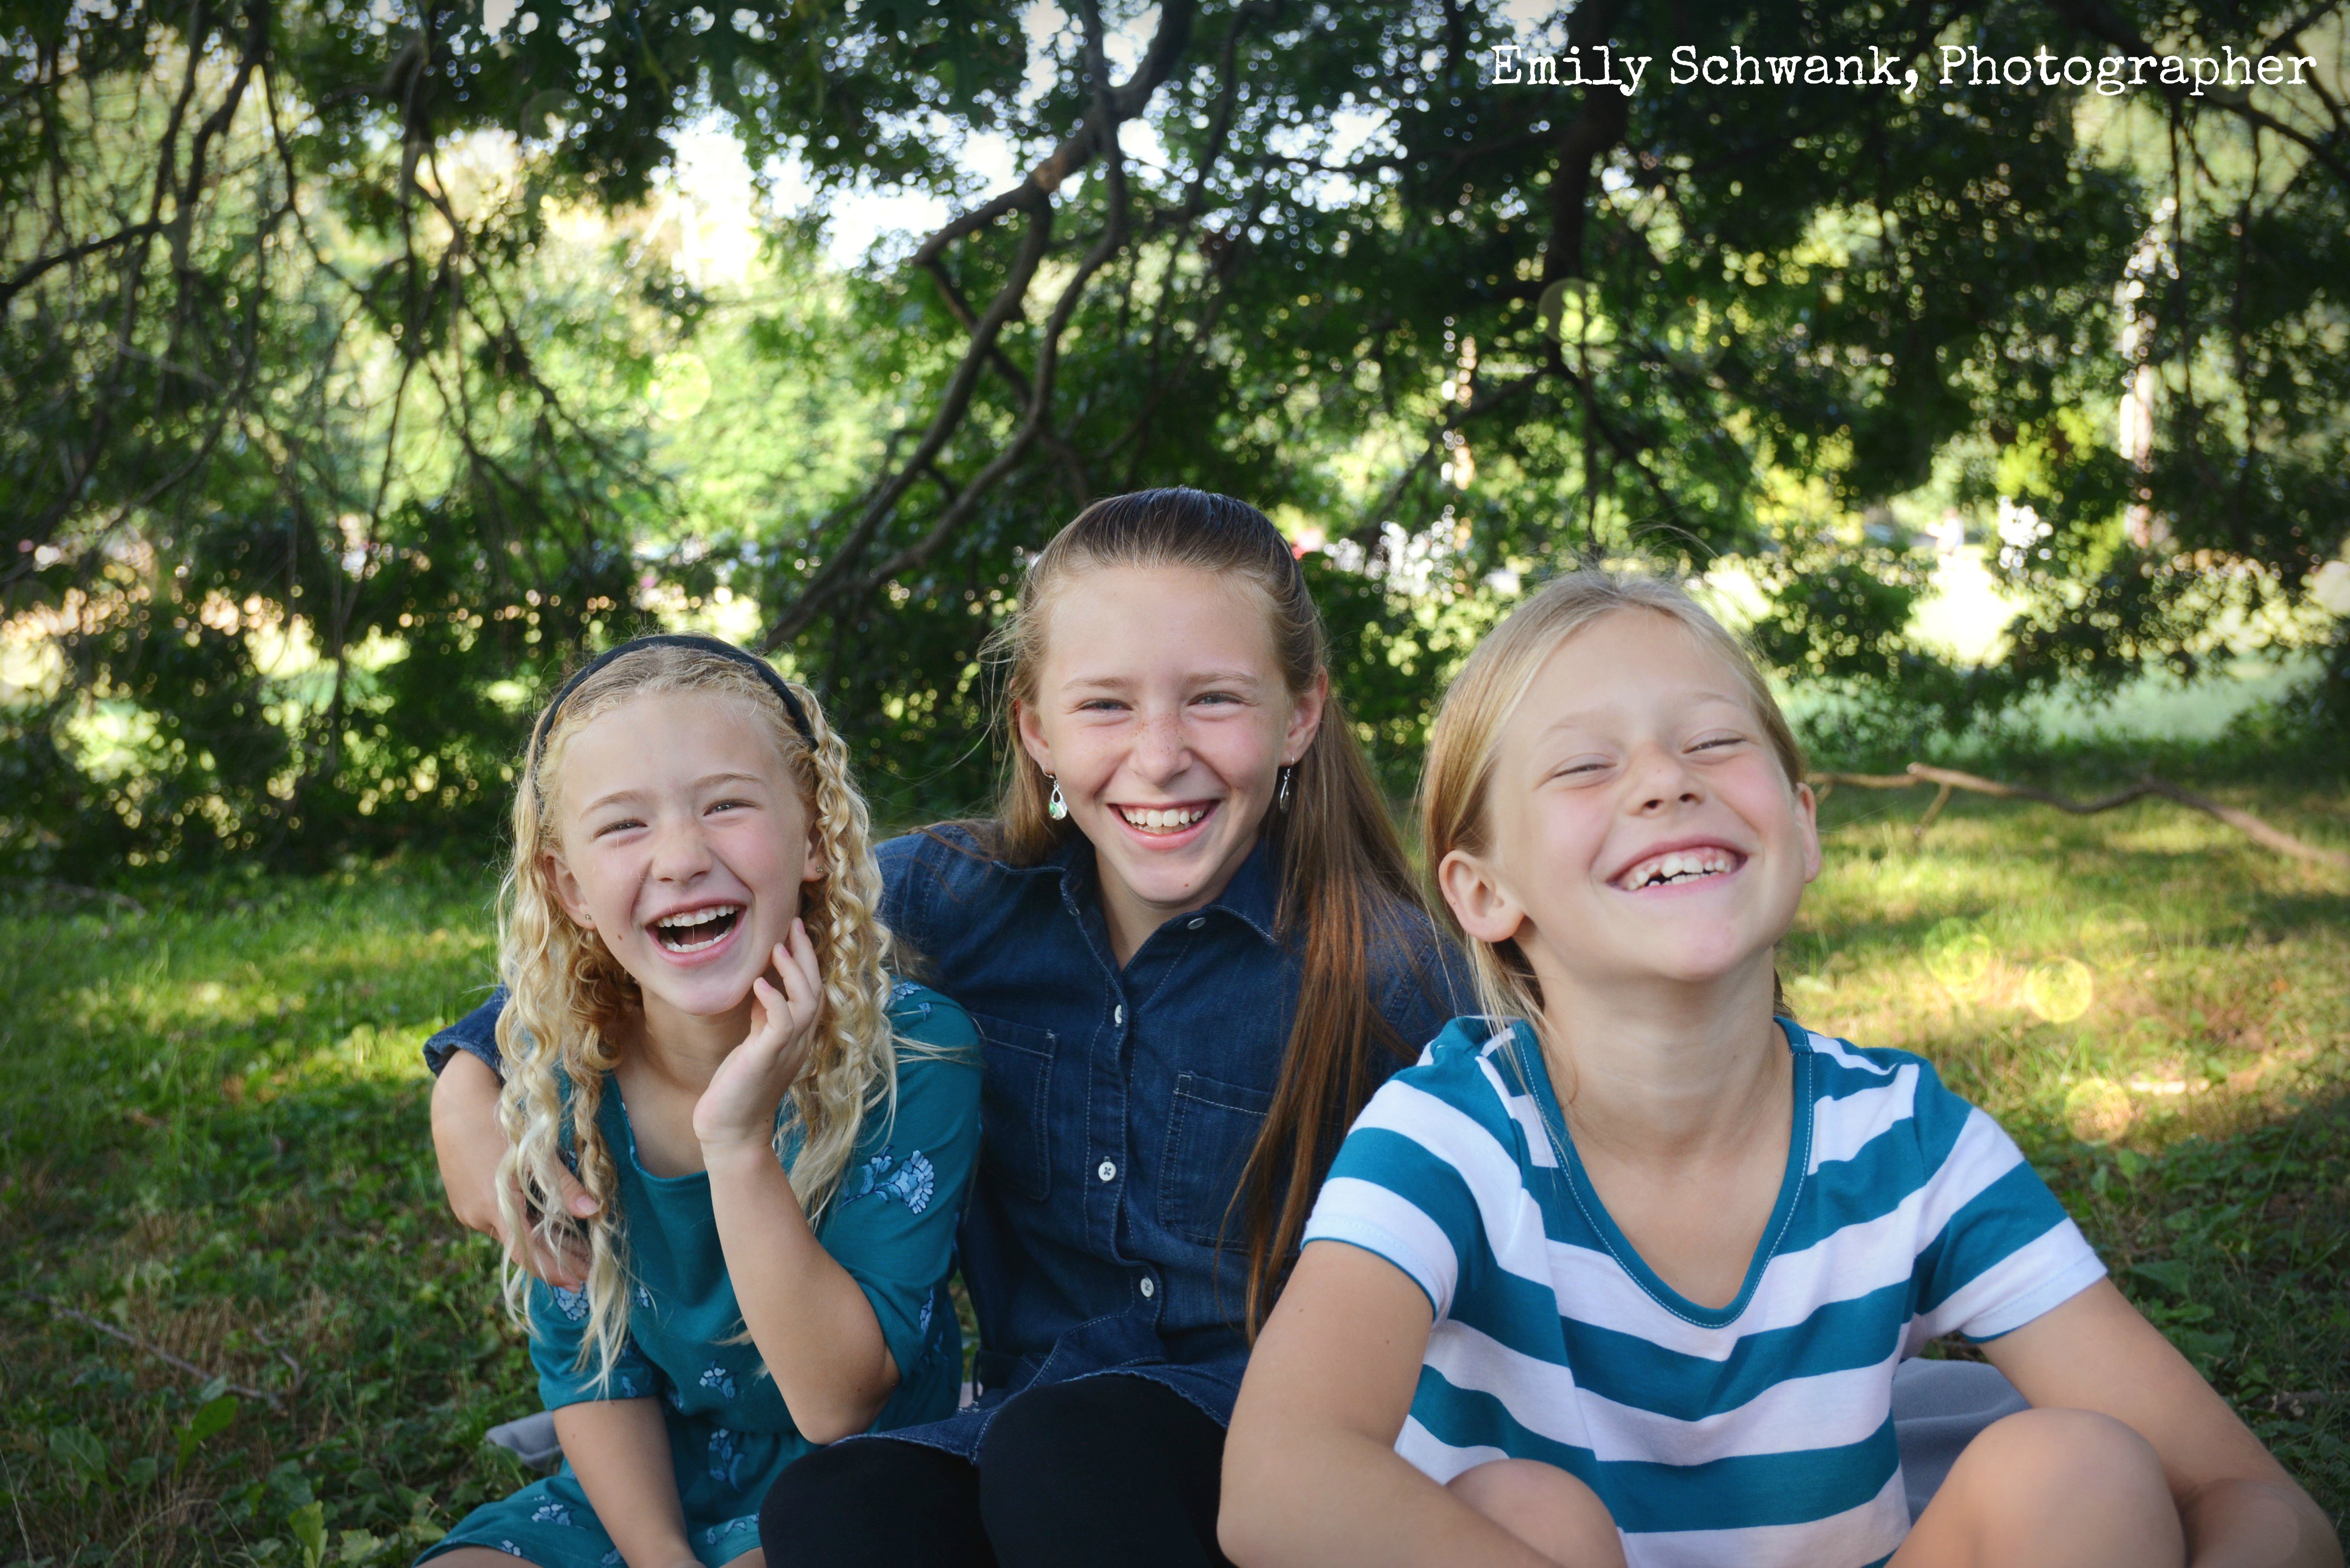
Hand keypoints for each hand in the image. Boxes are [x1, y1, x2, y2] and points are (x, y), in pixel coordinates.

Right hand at [433, 1051, 596, 1287]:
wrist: (454, 1102)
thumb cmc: (498, 1122)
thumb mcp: (534, 1153)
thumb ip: (563, 1185)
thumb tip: (595, 1210)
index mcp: (495, 1206)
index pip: (527, 1254)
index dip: (554, 1271)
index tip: (580, 1282)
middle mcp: (478, 1216)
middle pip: (521, 1248)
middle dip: (556, 1260)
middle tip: (588, 1269)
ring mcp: (468, 1210)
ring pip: (510, 1234)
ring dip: (540, 1243)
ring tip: (577, 1249)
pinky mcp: (465, 1201)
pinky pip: (499, 1221)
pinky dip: (523, 1226)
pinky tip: (546, 1224)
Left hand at [693, 919, 823, 1156]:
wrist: (730, 1132)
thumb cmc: (737, 1089)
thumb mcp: (753, 1044)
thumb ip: (763, 1018)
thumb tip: (762, 986)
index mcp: (797, 1038)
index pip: (812, 991)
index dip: (806, 961)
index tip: (793, 932)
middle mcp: (799, 1043)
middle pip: (815, 990)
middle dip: (805, 956)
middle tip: (793, 925)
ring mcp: (787, 1051)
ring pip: (806, 1003)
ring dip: (793, 972)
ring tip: (778, 946)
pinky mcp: (767, 1059)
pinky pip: (781, 1024)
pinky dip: (774, 999)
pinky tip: (761, 982)